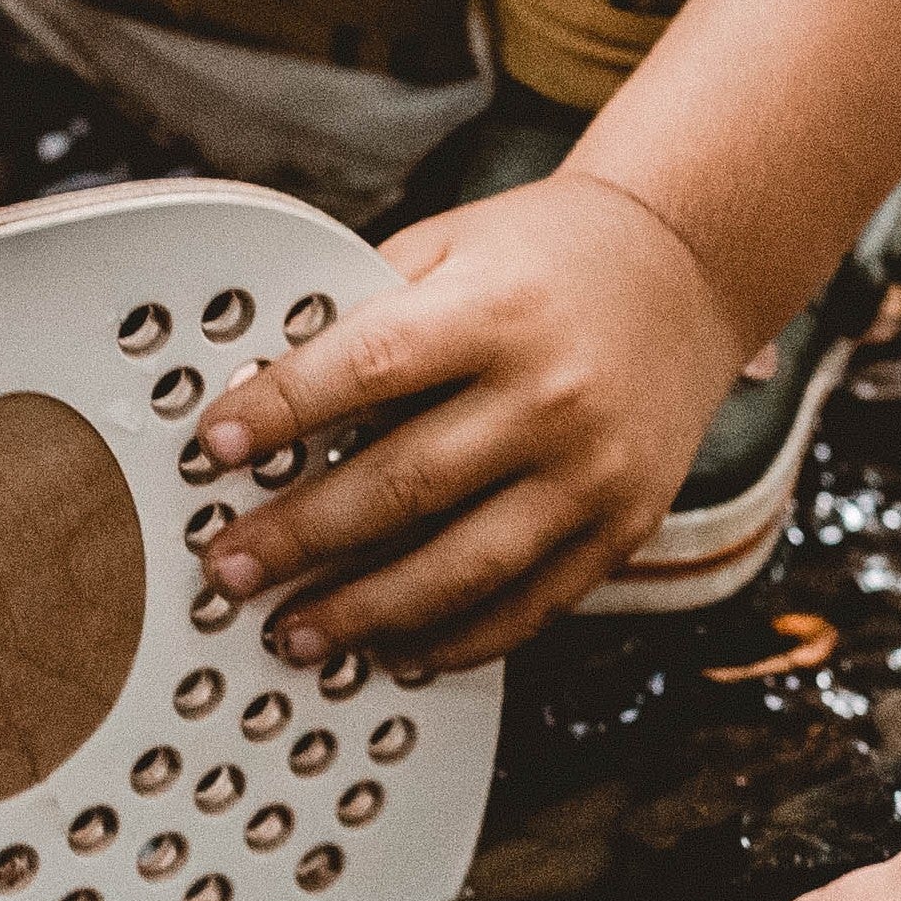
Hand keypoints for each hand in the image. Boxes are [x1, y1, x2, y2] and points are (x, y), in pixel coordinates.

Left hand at [187, 165, 757, 669]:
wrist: (686, 271)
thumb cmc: (547, 258)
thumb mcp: (450, 247)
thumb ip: (366, 312)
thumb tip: (260, 393)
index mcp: (495, 312)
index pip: (370, 366)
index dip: (284, 410)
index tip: (214, 447)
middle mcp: (550, 396)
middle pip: (406, 483)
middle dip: (303, 536)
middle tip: (230, 568)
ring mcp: (593, 472)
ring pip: (465, 565)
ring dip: (368, 611)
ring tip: (296, 633)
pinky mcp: (624, 527)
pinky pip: (532, 605)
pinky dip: (458, 640)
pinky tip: (395, 652)